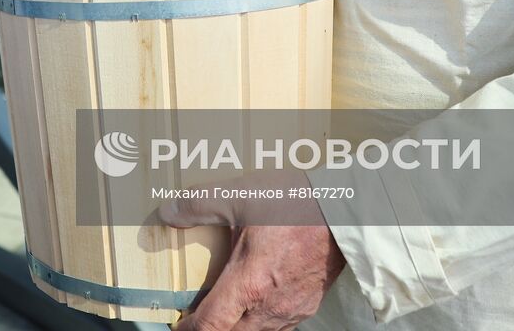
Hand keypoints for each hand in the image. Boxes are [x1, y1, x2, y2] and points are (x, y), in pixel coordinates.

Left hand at [159, 176, 345, 330]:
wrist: (346, 211)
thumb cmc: (294, 203)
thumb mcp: (240, 195)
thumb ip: (199, 204)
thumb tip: (167, 211)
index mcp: (249, 284)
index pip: (210, 325)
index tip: (176, 325)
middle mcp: (269, 307)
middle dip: (211, 330)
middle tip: (195, 317)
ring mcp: (291, 310)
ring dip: (236, 328)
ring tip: (222, 311)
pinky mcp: (308, 306)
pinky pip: (278, 327)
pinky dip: (259, 323)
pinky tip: (254, 305)